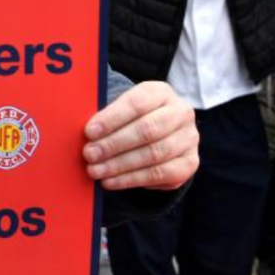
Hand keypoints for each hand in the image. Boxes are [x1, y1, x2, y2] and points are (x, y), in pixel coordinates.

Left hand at [83, 81, 198, 190]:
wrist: (159, 134)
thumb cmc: (130, 119)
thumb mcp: (121, 109)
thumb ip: (106, 116)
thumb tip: (84, 133)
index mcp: (161, 92)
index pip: (137, 103)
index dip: (111, 119)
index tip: (89, 132)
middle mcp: (181, 113)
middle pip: (147, 129)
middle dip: (114, 144)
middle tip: (89, 155)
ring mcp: (189, 138)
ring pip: (154, 154)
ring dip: (120, 165)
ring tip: (95, 171)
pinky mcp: (189, 163)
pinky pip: (161, 175)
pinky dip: (132, 180)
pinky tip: (111, 181)